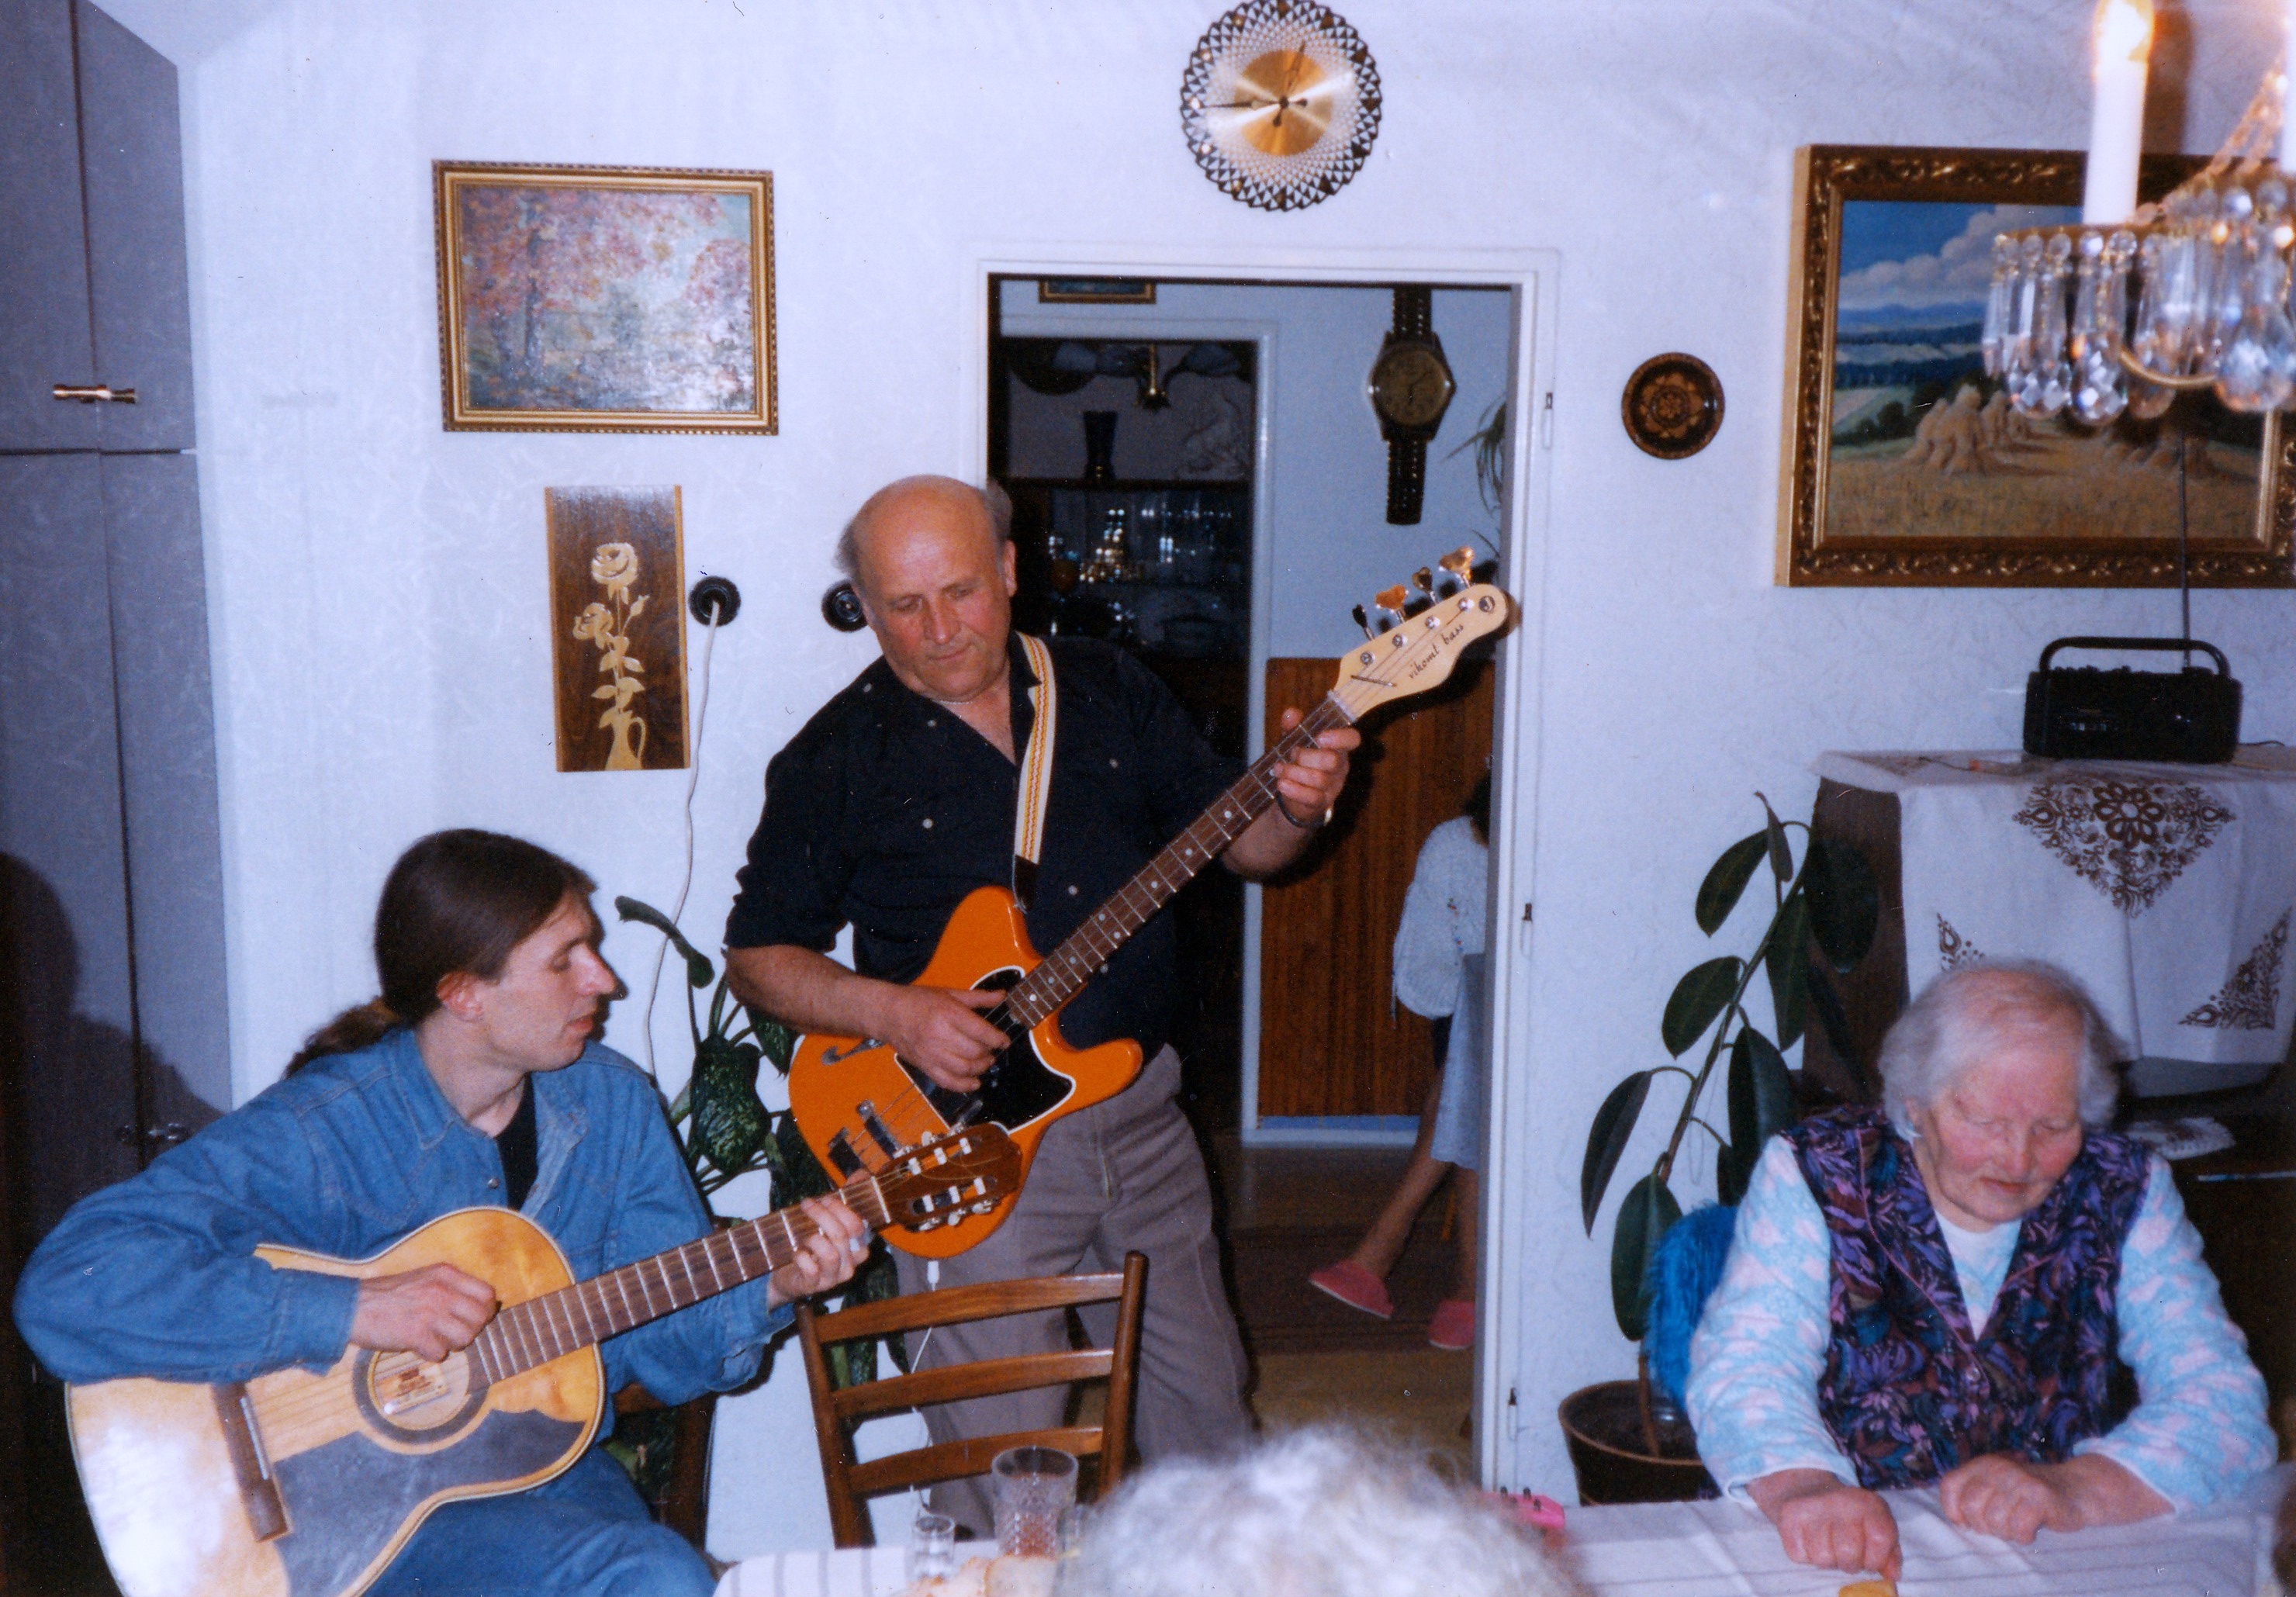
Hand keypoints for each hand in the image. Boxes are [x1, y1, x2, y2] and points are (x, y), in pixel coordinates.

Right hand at [350, 1264, 497, 1362]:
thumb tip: (483, 1305)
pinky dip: (432, 1354)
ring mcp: (430, 1312)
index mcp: (446, 1274)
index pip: (488, 1294)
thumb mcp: (424, 1278)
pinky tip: (419, 1346)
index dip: (485, 1310)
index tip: (474, 1319)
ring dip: (453, 1344)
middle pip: (481, 1317)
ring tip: (435, 1339)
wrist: (353, 1306)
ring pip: (466, 1337)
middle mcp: (442, 1290)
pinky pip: (441, 1352)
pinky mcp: (416, 1334)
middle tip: (453, 1333)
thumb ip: (451, 1287)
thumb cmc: (388, 1295)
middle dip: (472, 1330)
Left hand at [766, 1197, 871, 1308]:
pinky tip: (796, 1252)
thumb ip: (845, 1200)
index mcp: (857, 1246)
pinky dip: (801, 1257)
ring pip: (831, 1254)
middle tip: (807, 1205)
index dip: (840, 1208)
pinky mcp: (815, 1286)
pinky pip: (811, 1270)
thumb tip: (862, 1174)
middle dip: (823, 1215)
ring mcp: (834, 1277)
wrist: (788, 1275)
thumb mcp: (827, 1222)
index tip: (823, 1198)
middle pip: (842, 1235)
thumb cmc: (812, 1245)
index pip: (858, 1225)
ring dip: (813, 1238)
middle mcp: (850, 1263)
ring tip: (803, 1233)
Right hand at [883, 984, 1007, 1092]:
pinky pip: (947, 1082)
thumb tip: (1002, 996)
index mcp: (948, 1013)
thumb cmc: (917, 1001)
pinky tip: (974, 1083)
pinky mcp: (924, 1066)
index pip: (981, 1031)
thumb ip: (978, 997)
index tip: (1004, 1041)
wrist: (887, 1013)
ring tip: (985, 1062)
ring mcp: (931, 1053)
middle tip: (992, 1050)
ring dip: (980, 1069)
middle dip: (989, 1053)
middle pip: (975, 1051)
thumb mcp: (949, 993)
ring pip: (964, 1069)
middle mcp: (940, 1035)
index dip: (997, 1039)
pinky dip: (964, 1086)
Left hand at [1270, 706, 1358, 821]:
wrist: (1294, 795)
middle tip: (1291, 755)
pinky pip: (1312, 797)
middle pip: (1332, 761)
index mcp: (1337, 747)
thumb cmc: (1299, 763)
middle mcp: (1340, 767)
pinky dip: (1294, 790)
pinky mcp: (1322, 803)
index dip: (1340, 737)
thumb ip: (1293, 727)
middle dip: (1306, 756)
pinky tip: (1282, 783)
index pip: (1352, 739)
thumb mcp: (1294, 742)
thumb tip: (1290, 713)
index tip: (1320, 737)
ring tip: (1280, 769)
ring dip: (1294, 772)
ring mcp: (1333, 786)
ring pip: (1319, 779)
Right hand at [1748, 1469, 1901, 1580]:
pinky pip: (1800, 1556)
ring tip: (1827, 1546)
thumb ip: (1890, 1551)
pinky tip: (1808, 1540)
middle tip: (1845, 1554)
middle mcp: (1841, 1501)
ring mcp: (1812, 1508)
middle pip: (1849, 1554)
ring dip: (1827, 1560)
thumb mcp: (1875, 1525)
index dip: (1876, 1560)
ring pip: (1823, 1559)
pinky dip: (1805, 1555)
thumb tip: (1892, 1575)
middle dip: (1850, 1563)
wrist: (1804, 1489)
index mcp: (1868, 1503)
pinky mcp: (1788, 1517)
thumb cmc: (1848, 1517)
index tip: (1870, 1559)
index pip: (1881, 1540)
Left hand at [1937, 1454, 2069, 1543]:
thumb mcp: (1996, 1486)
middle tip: (2002, 1525)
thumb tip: (1957, 1520)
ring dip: (2006, 1532)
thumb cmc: (2028, 1495)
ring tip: (2018, 1524)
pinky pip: (2019, 1529)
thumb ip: (1972, 1495)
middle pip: (1971, 1508)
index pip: (1949, 1486)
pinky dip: (2024, 1536)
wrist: (2075, 1488)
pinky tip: (2032, 1529)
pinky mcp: (2040, 1498)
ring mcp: (2020, 1481)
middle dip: (1984, 1526)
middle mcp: (1998, 1468)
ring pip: (1994, 1522)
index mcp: (1982, 1463)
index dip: (1954, 1510)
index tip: (1968, 1522)